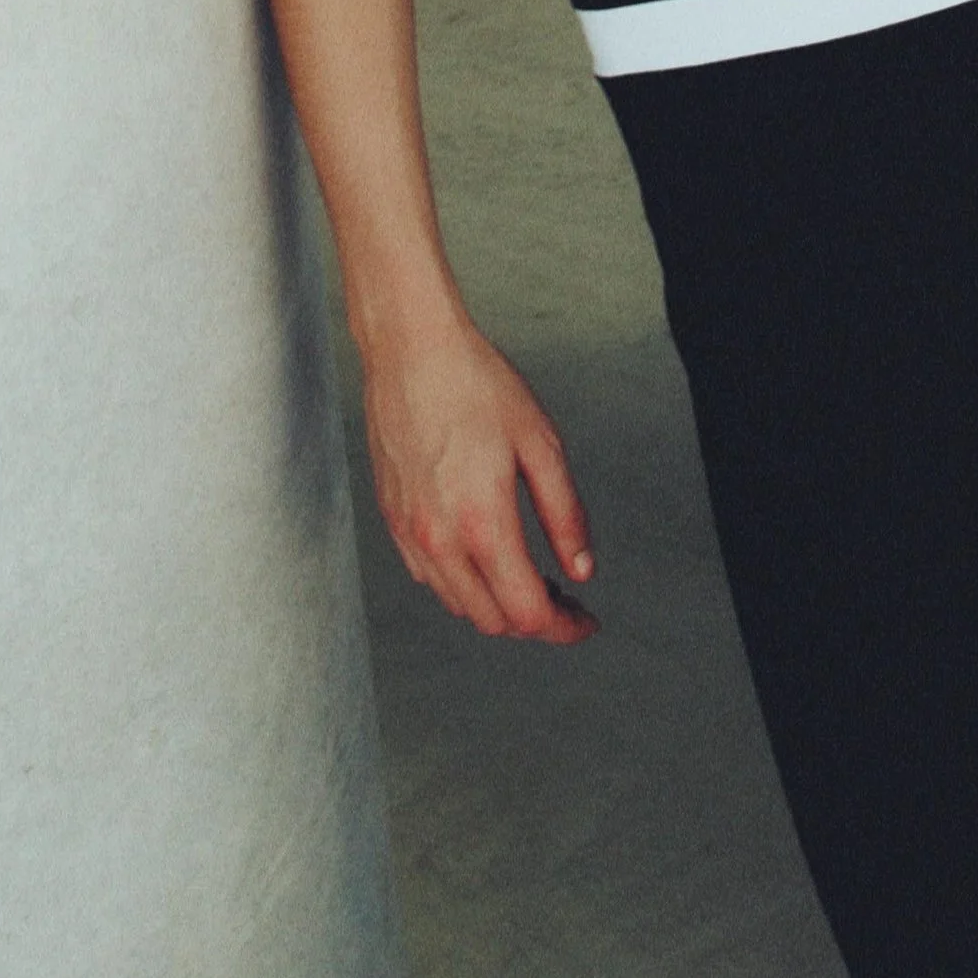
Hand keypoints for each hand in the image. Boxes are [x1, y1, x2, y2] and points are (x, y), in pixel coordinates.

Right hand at [362, 315, 598, 642]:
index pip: (527, 613)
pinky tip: (485, 553)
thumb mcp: (541, 444)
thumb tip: (582, 570)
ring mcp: (410, 534)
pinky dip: (462, 584)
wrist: (411, 349)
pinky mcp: (392, 520)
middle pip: (493, 621)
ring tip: (530, 573)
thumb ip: (565, 515)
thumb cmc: (476, 385)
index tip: (586, 621)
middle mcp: (440, 541)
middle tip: (566, 594)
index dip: (564, 627)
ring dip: (497, 605)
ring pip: (458, 605)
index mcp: (483, 525)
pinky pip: (429, 577)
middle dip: (535, 619)